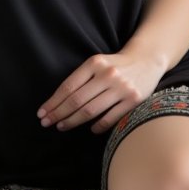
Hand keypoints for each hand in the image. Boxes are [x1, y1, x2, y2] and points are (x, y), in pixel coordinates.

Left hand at [37, 49, 164, 134]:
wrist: (147, 60)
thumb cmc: (115, 65)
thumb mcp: (97, 64)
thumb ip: (81, 79)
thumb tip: (57, 102)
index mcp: (94, 63)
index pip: (68, 86)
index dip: (53, 102)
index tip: (42, 113)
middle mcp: (107, 74)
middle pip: (76, 100)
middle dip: (58, 113)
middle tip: (46, 123)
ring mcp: (121, 87)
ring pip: (91, 110)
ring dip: (73, 121)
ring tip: (62, 126)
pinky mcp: (133, 100)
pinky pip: (110, 118)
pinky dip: (98, 126)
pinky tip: (90, 129)